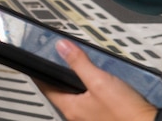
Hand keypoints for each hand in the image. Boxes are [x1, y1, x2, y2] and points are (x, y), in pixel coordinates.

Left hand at [35, 39, 156, 120]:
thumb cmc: (127, 112)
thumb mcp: (99, 81)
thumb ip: (79, 63)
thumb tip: (61, 47)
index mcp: (71, 108)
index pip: (46, 88)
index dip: (39, 73)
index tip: (34, 62)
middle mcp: (78, 117)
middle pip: (61, 93)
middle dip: (59, 78)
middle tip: (57, 62)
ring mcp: (92, 119)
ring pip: (76, 99)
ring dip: (76, 85)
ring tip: (77, 70)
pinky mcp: (106, 119)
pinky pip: (91, 104)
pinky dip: (89, 92)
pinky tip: (98, 85)